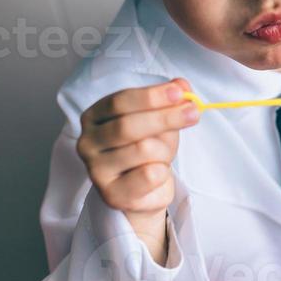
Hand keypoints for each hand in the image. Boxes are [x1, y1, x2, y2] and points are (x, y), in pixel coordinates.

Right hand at [77, 78, 197, 249]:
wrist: (144, 190)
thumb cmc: (148, 147)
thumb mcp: (159, 120)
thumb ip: (169, 102)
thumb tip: (183, 86)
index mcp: (94, 117)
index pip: (120, 101)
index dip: (151, 96)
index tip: (180, 93)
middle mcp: (87, 142)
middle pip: (128, 125)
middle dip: (165, 117)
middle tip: (193, 113)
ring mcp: (96, 170)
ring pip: (143, 150)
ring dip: (165, 150)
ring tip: (165, 155)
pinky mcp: (111, 194)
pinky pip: (150, 175)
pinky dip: (164, 171)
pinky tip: (158, 174)